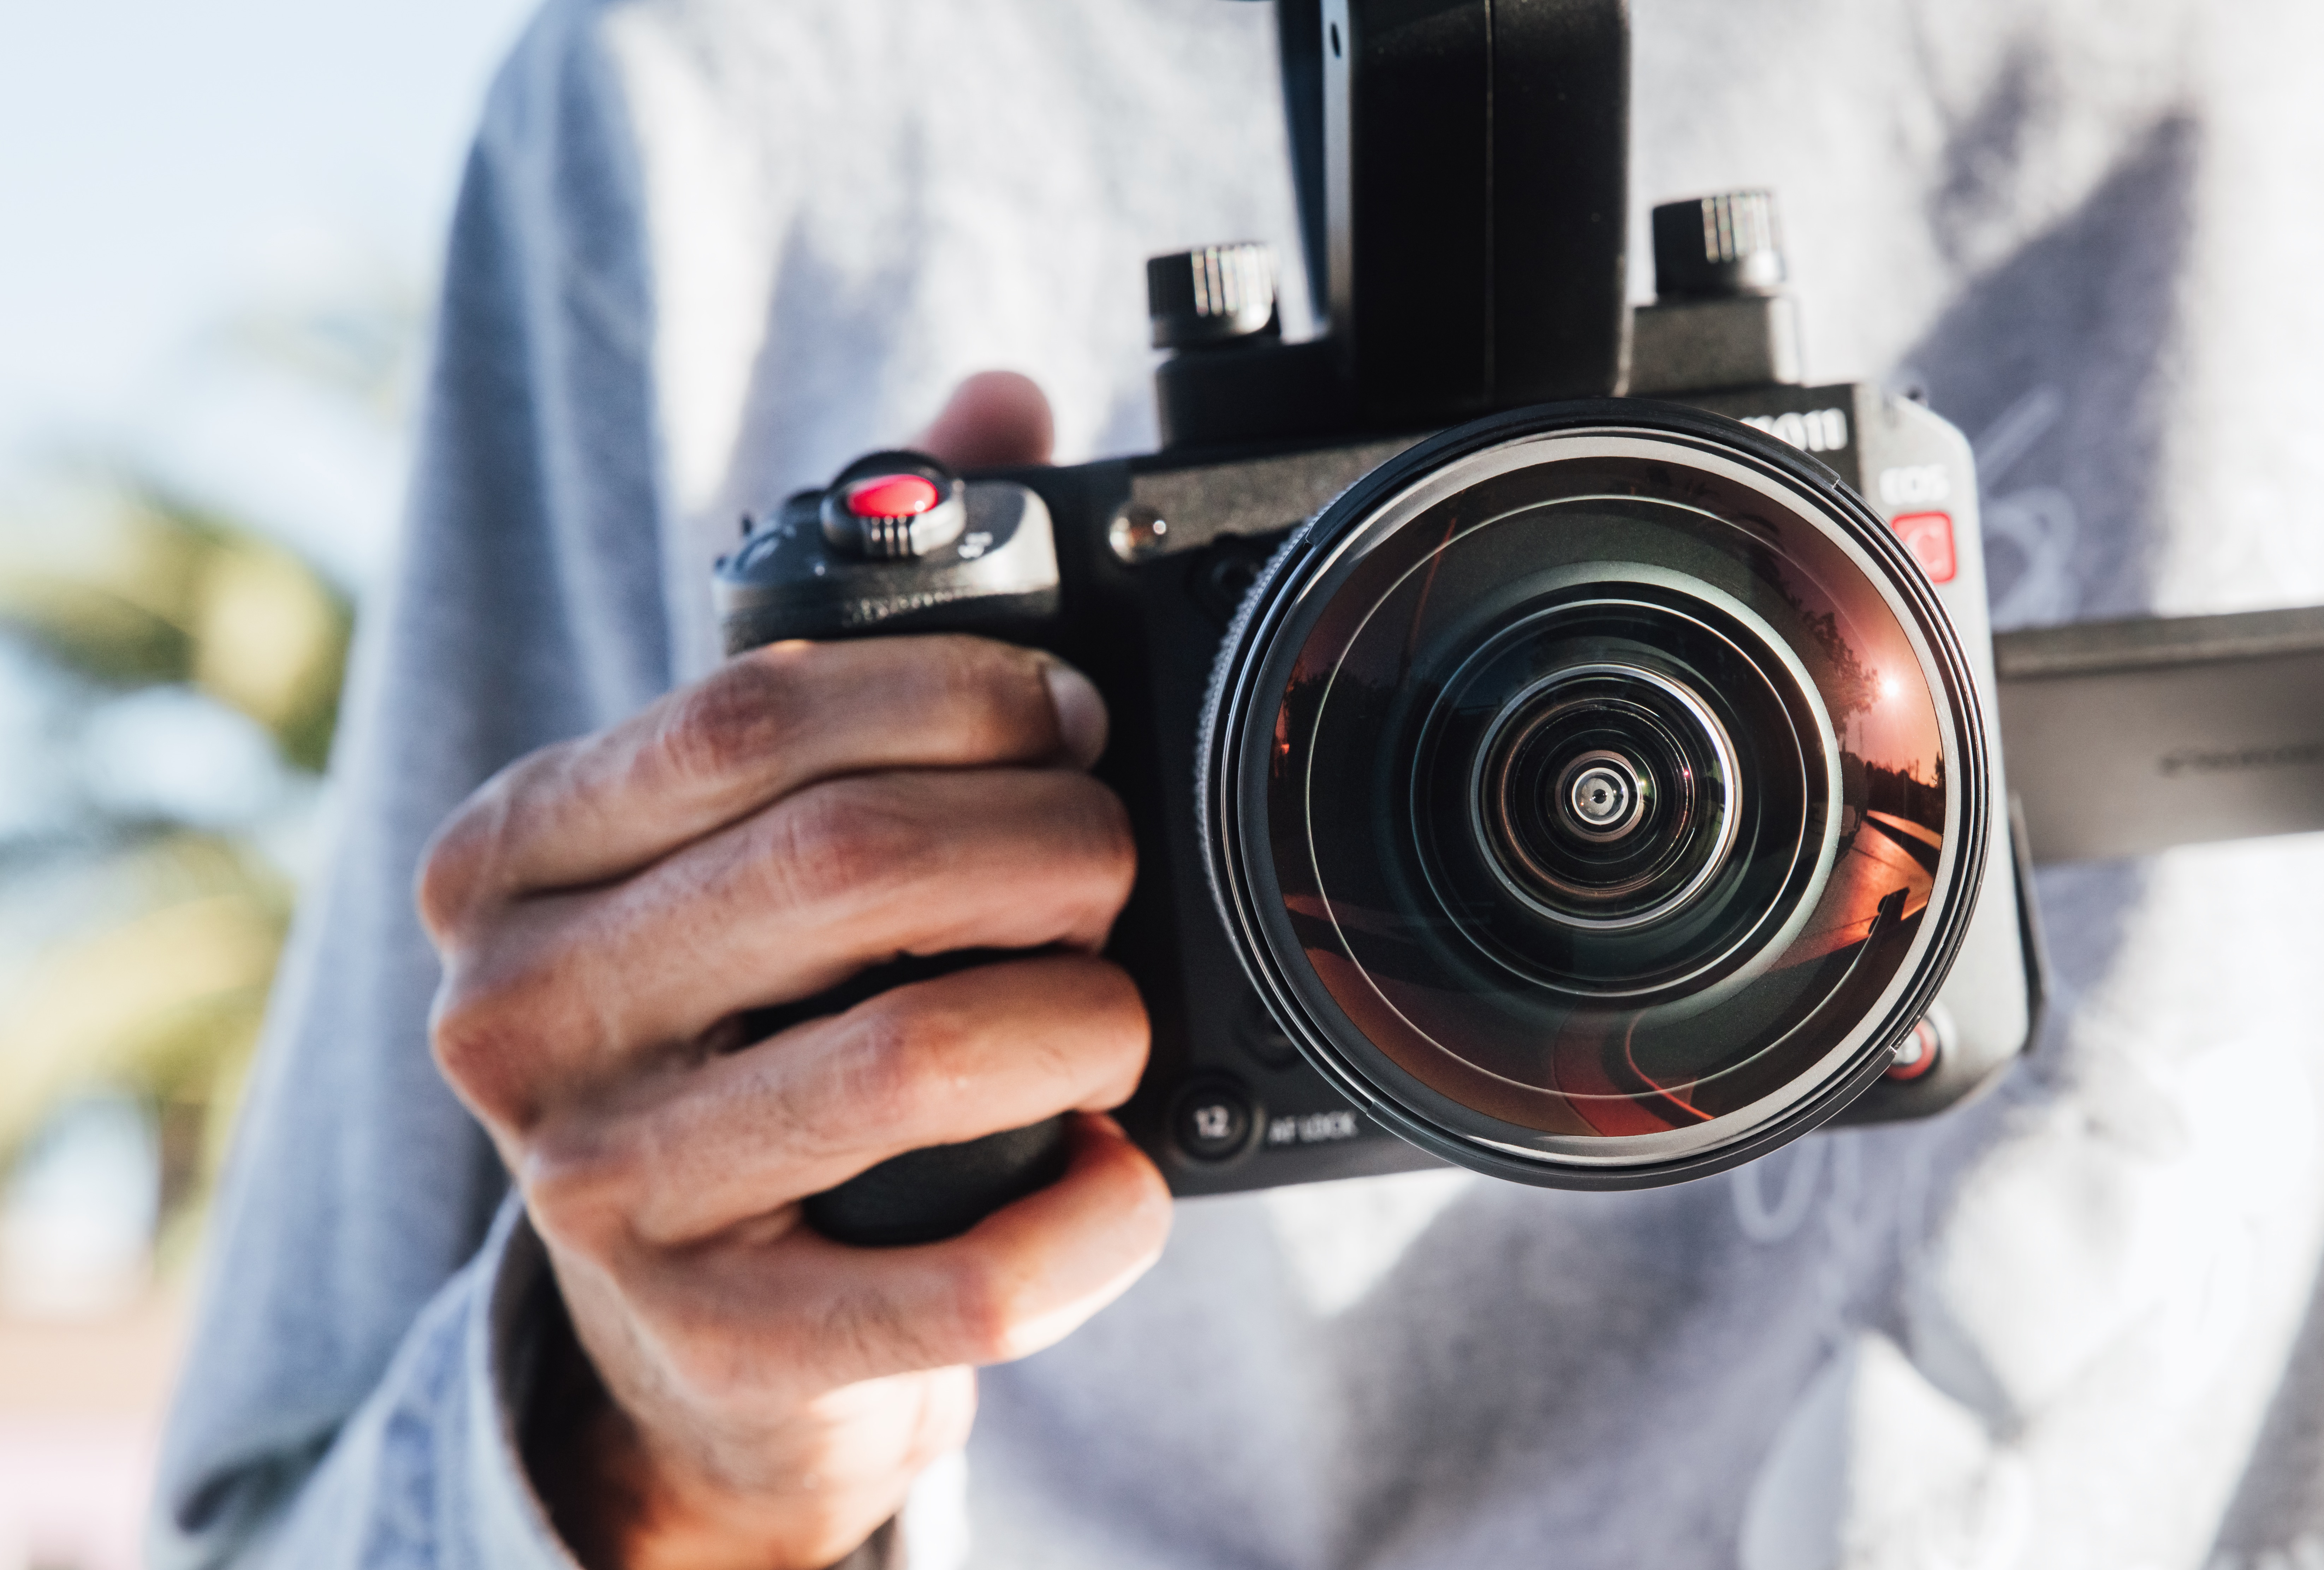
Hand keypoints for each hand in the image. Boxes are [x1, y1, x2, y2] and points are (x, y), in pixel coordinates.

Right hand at [418, 374, 1168, 1569]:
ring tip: (1114, 1011)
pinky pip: (956, 1284)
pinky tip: (1118, 1173)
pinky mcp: (720, 1342)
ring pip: (915, 1059)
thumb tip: (992, 402)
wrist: (694, 1305)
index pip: (753, 717)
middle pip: (850, 868)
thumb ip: (856, 613)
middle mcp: (519, 1016)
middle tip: (1116, 860)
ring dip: (1082, 1017)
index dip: (961, 698)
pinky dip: (1092, 1219)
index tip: (1068, 721)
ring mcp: (602, 1195)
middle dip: (1050, 845)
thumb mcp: (746, 815)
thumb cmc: (738, 1005)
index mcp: (513, 855)